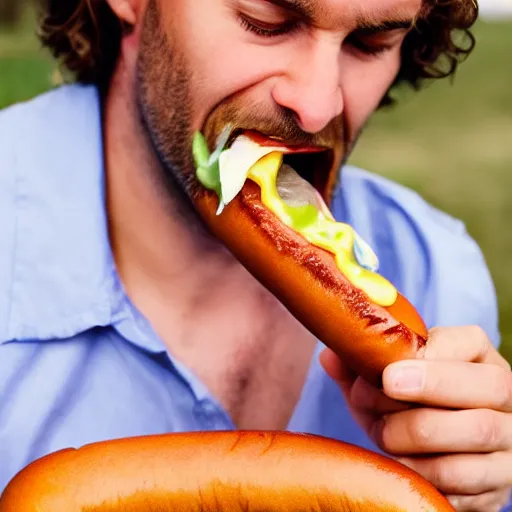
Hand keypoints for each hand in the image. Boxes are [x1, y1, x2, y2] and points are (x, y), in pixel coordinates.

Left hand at [320, 326, 511, 510]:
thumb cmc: (405, 402)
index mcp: (477, 356)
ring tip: (383, 435)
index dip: (429, 359)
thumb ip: (358, 366)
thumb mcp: (381, 381)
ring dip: (417, 436)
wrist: (433, 450)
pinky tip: (401, 464)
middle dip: (427, 390)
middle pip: (487, 386)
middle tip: (381, 394)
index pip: (469, 343)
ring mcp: (508, 439)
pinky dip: (426, 473)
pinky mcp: (501, 482)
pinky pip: (469, 481)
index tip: (387, 373)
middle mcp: (504, 394)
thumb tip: (329, 358)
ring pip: (478, 433)